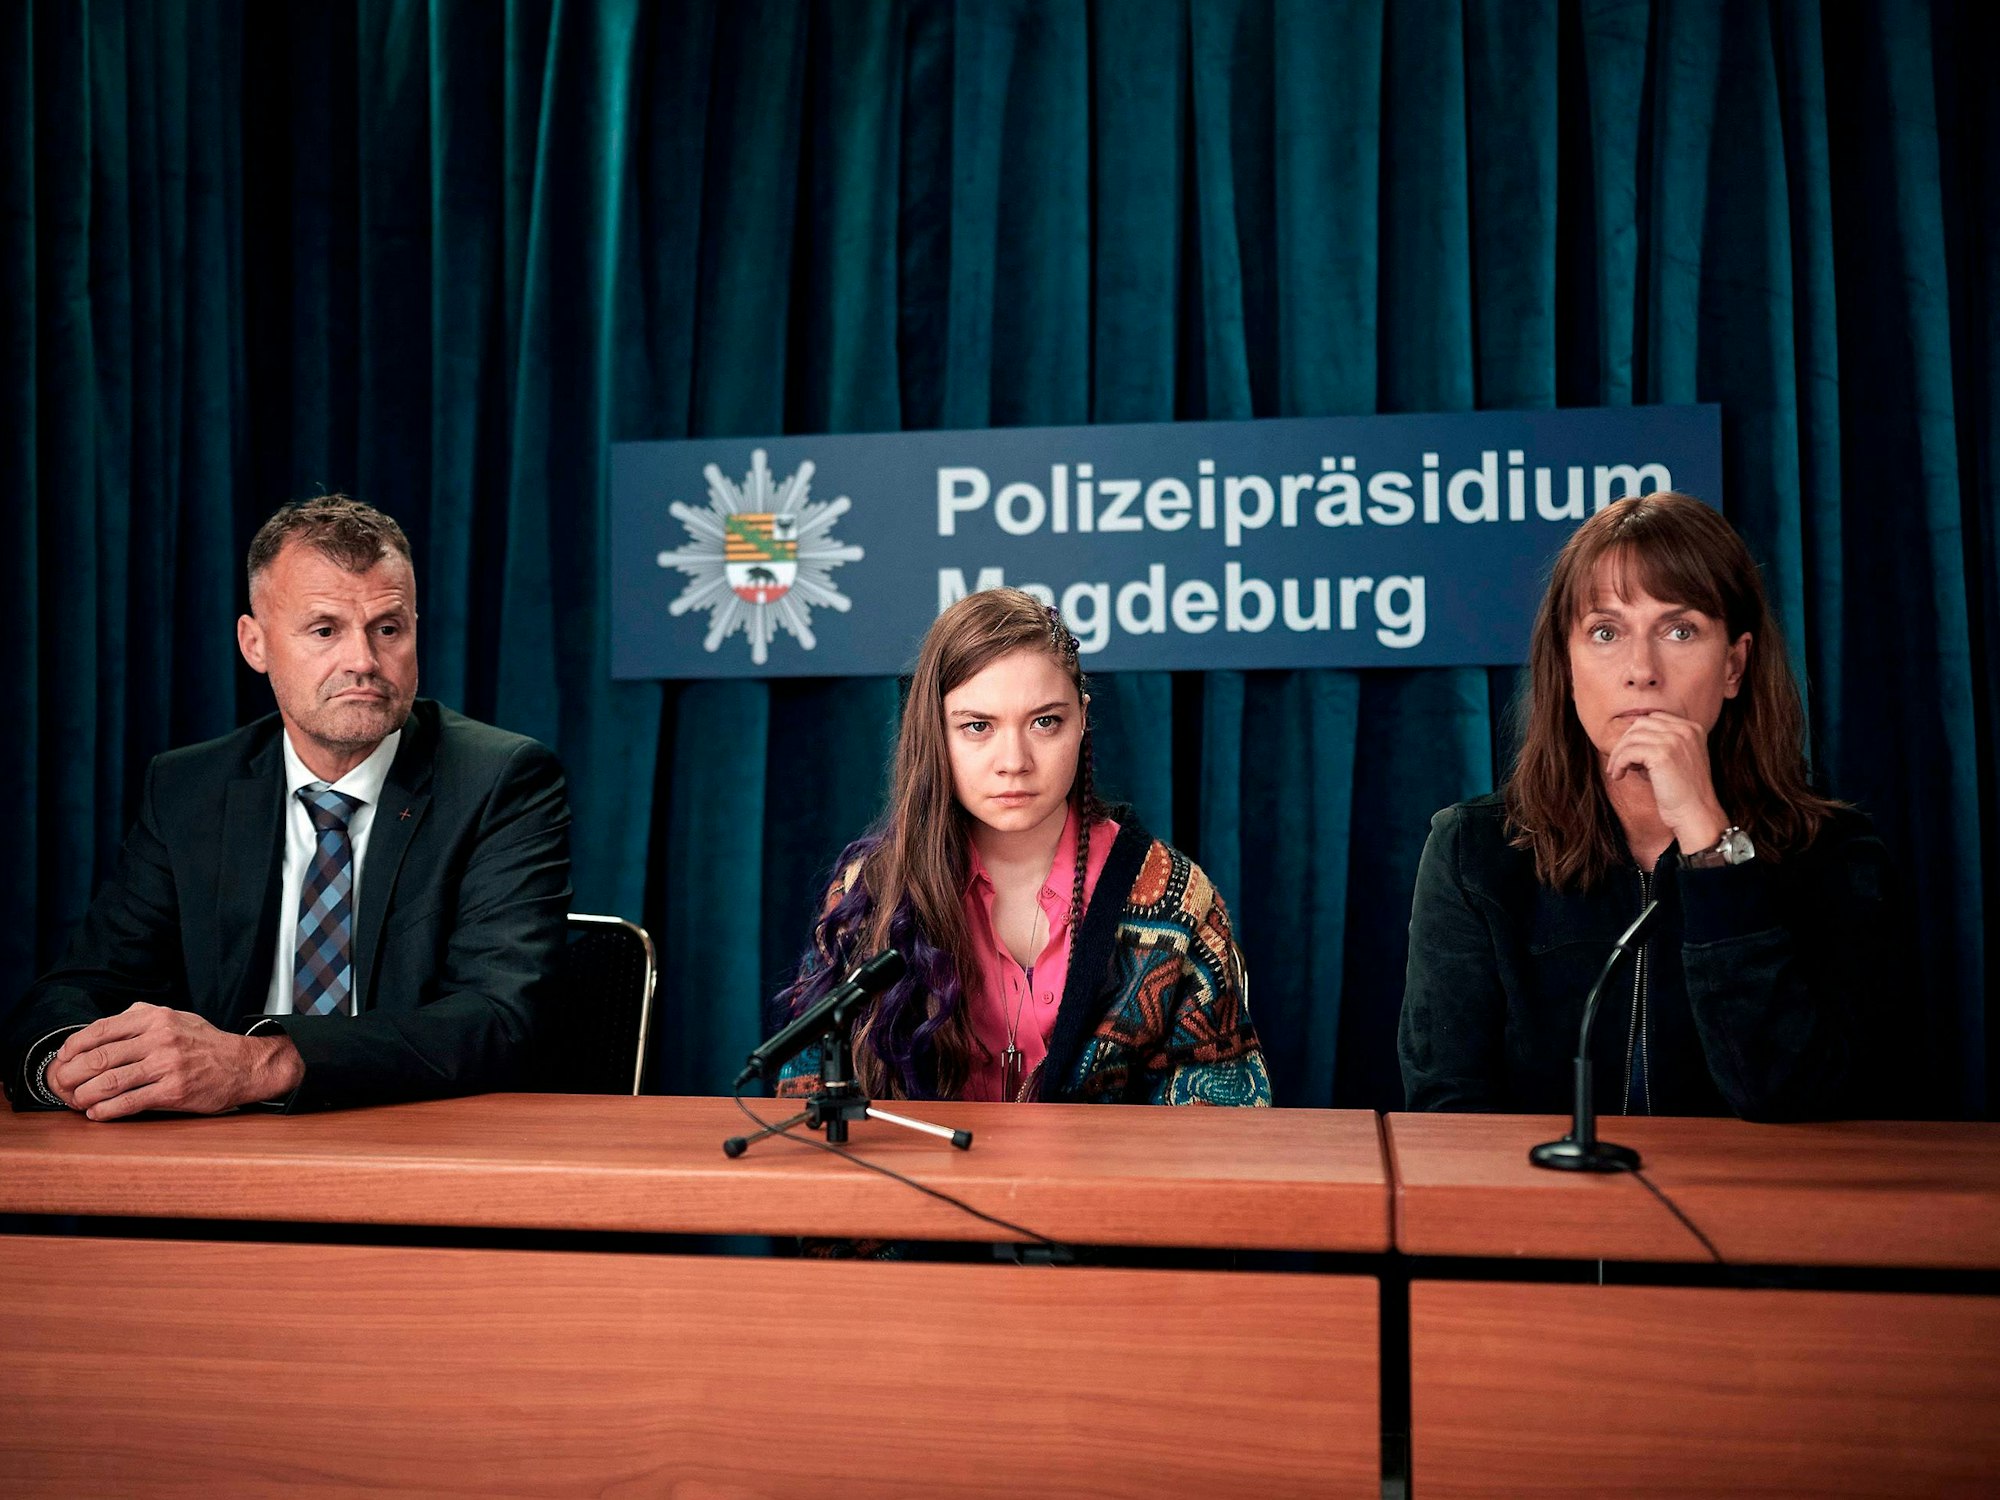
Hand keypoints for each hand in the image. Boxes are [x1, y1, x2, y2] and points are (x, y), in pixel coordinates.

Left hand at [48, 1003, 305, 1120]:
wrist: (244, 1065)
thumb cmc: (205, 1043)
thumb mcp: (176, 1018)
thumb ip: (141, 1018)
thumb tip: (102, 1028)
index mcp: (156, 1018)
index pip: (101, 1030)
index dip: (75, 1046)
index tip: (64, 1058)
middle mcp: (160, 1039)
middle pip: (100, 1057)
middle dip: (72, 1074)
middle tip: (62, 1084)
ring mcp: (167, 1066)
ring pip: (110, 1082)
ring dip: (85, 1095)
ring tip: (76, 1101)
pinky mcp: (174, 1091)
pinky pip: (130, 1102)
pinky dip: (107, 1111)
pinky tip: (97, 1113)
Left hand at [1604, 711, 1728, 853]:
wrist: (1696, 813)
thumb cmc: (1683, 791)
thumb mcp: (1677, 759)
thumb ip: (1660, 745)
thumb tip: (1627, 740)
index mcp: (1692, 728)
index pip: (1654, 718)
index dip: (1637, 734)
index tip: (1631, 753)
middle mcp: (1686, 730)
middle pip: (1640, 724)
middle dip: (1625, 742)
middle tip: (1618, 762)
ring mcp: (1675, 740)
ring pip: (1631, 738)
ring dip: (1618, 754)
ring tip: (1616, 771)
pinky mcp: (1662, 755)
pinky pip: (1628, 752)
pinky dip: (1618, 763)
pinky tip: (1619, 776)